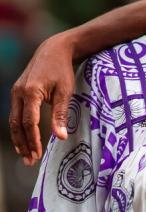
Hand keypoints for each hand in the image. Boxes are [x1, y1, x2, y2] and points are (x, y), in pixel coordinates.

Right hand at [10, 33, 75, 164]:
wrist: (53, 50)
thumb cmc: (62, 71)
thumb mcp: (66, 91)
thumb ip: (61, 114)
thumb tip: (61, 137)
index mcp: (31, 92)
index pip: (29, 122)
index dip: (33, 140)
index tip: (38, 154)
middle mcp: (19, 92)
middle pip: (16, 124)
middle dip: (23, 144)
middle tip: (30, 161)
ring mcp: (15, 92)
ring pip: (13, 121)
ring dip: (19, 139)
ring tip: (26, 156)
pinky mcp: (17, 93)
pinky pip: (15, 114)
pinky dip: (18, 129)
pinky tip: (24, 140)